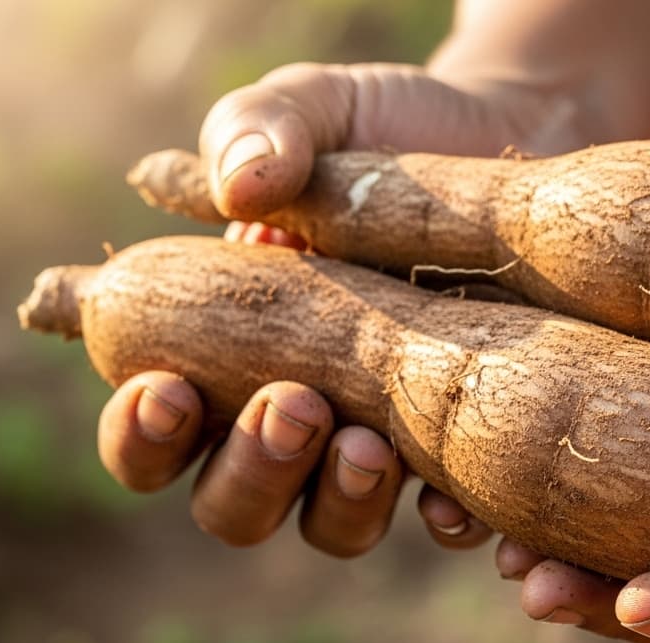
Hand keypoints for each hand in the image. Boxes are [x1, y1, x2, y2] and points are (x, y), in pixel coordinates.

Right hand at [100, 63, 573, 553]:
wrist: (508, 146)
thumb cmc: (386, 133)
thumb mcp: (316, 109)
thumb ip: (259, 130)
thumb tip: (238, 189)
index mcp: (219, 354)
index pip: (149, 434)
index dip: (141, 435)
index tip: (168, 388)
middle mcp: (289, 419)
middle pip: (232, 505)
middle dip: (251, 470)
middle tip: (293, 404)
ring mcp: (377, 444)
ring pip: (333, 526)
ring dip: (338, 502)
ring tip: (369, 445)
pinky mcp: (464, 450)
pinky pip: (448, 520)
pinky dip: (447, 522)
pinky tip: (452, 501)